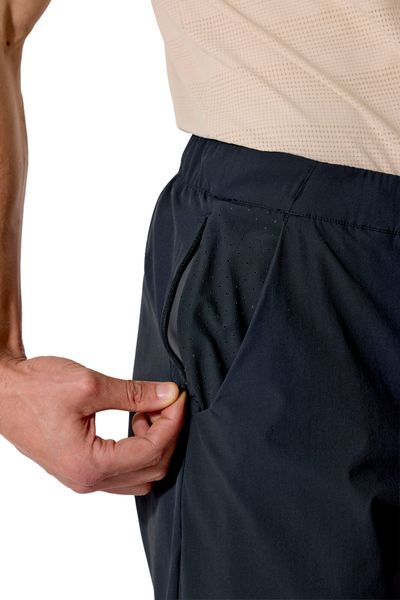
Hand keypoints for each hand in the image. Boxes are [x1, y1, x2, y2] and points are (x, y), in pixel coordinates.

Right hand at [0, 355, 185, 494]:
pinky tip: (134, 421)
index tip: (178, 397)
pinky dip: (138, 450)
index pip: (152, 451)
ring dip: (154, 444)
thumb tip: (167, 394)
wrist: (2, 392)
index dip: (173, 422)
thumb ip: (134, 393)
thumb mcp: (89, 385)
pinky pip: (123, 472)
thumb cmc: (34, 388)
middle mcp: (87, 481)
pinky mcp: (82, 470)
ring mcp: (84, 479)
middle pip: (152, 468)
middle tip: (167, 401)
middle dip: (168, 433)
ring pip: (140, 475)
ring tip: (146, 411)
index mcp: (89, 465)